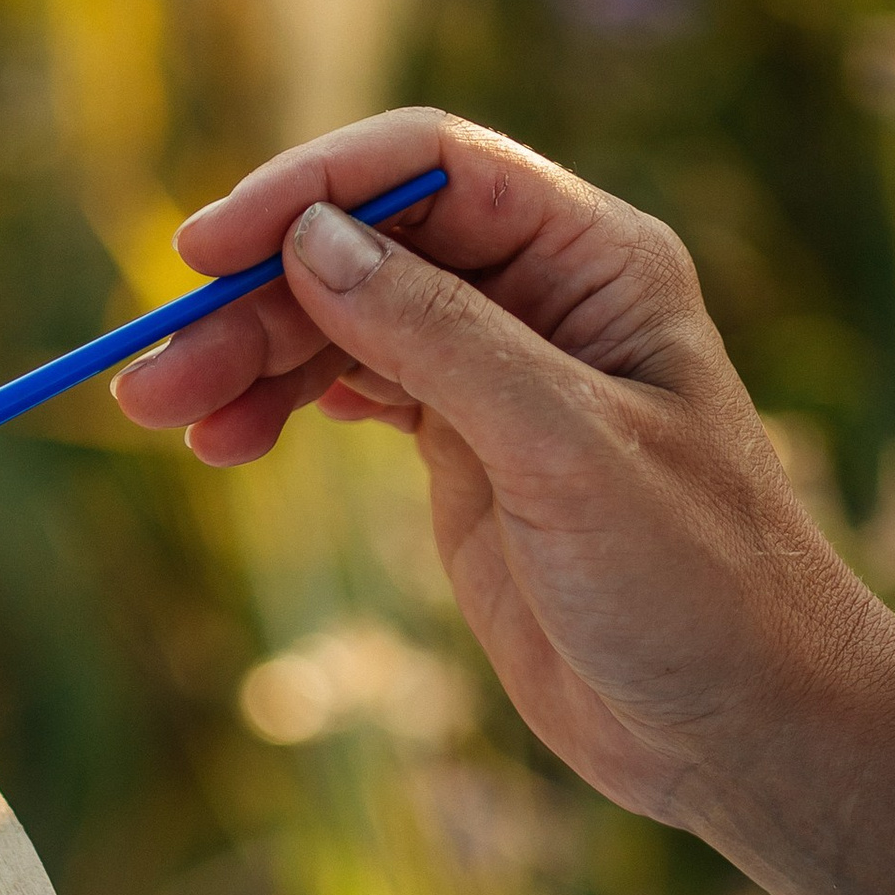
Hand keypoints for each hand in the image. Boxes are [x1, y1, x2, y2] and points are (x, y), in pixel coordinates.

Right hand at [111, 107, 894, 894]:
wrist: (741, 724)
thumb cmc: (693, 583)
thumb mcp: (561, 450)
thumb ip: (438, 340)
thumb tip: (311, 242)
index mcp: (593, 260)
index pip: (431, 171)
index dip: (310, 190)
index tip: (203, 250)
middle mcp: (543, 299)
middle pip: (364, 251)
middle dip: (253, 299)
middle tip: (153, 379)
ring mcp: (499, 378)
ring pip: (344, 325)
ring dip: (249, 360)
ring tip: (166, 418)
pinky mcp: (467, 456)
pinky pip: (352, 394)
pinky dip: (282, 408)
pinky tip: (227, 439)